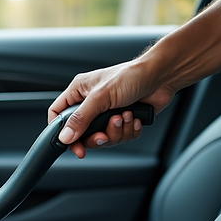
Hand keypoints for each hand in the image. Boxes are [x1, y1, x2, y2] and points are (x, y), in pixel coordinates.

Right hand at [49, 56, 174, 157]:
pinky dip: (129, 131)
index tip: (72, 145)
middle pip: (82, 133)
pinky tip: (135, 118)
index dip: (61, 132)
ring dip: (117, 131)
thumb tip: (65, 137)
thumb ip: (81, 118)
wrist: (161, 77)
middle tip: (104, 135)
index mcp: (79, 92)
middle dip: (97, 137)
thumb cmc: (131, 76)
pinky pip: (120, 137)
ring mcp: (107, 113)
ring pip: (104, 137)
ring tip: (125, 116)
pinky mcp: (124, 120)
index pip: (58, 114)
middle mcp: (92, 103)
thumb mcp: (101, 97)